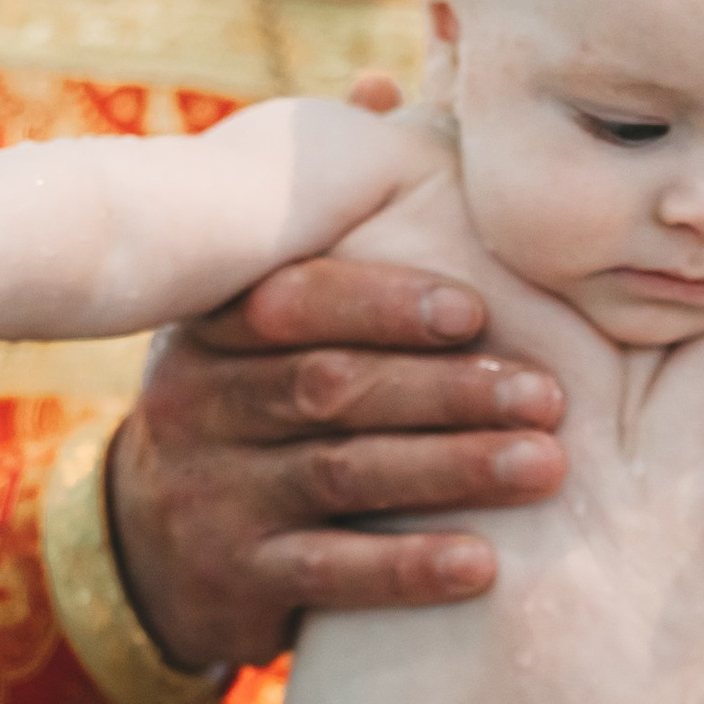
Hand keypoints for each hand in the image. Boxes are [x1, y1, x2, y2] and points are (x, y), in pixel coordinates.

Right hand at [107, 257, 566, 669]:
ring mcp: (212, 495)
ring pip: (342, 473)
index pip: (292, 303)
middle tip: (547, 396)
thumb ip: (332, 258)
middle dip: (447, 389)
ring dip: (453, 468)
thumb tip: (406, 124)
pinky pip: (328, 571)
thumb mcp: (254, 340)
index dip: (382, 303)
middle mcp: (201, 405)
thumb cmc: (254, 419)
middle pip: (331, 387)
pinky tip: (482, 564)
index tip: (473, 311)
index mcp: (213, 330)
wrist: (156, 555)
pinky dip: (407, 567)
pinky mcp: (234, 579)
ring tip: (545, 466)